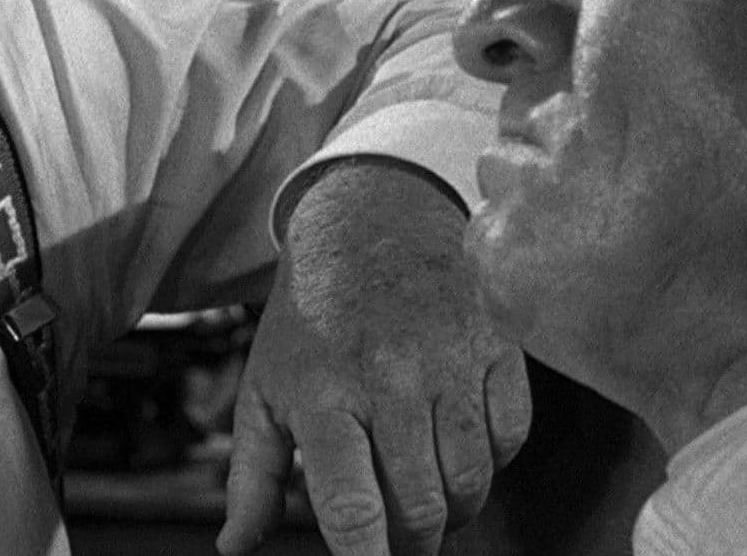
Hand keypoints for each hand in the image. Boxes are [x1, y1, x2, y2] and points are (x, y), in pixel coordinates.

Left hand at [217, 158, 529, 554]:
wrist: (369, 222)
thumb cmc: (311, 319)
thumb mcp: (264, 389)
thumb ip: (252, 477)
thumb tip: (235, 548)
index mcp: (325, 395)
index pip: (353, 508)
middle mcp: (392, 378)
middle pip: (422, 509)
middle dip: (411, 545)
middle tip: (396, 540)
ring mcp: (452, 360)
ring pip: (473, 482)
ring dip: (452, 507)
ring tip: (425, 491)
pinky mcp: (498, 345)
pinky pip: (511, 439)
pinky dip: (490, 460)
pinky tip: (457, 443)